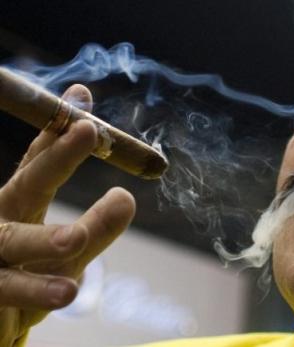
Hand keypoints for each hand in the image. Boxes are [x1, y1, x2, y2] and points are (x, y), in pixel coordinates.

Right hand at [0, 85, 135, 345]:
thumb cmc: (32, 277)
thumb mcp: (70, 252)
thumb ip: (97, 225)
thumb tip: (127, 194)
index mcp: (19, 206)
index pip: (38, 163)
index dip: (61, 132)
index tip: (83, 100)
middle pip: (26, 184)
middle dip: (56, 157)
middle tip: (88, 130)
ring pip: (11, 240)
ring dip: (44, 238)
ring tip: (76, 238)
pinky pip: (7, 291)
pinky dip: (35, 290)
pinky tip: (66, 291)